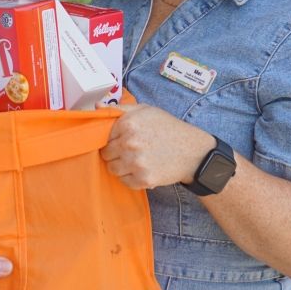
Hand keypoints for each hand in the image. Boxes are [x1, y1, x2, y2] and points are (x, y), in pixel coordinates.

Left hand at [98, 102, 214, 189]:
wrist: (193, 152)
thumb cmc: (168, 128)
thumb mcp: (146, 111)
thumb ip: (120, 109)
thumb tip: (97, 108)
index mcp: (128, 123)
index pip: (102, 136)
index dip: (111, 139)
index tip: (120, 140)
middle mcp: (130, 143)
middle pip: (105, 154)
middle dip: (114, 153)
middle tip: (128, 152)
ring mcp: (136, 162)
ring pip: (112, 169)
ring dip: (120, 167)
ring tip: (135, 161)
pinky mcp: (143, 179)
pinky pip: (124, 182)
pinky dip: (130, 178)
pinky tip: (141, 170)